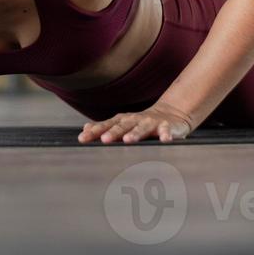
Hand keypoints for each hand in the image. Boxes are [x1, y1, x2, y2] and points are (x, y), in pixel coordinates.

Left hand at [78, 101, 194, 143]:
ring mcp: (151, 122)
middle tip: (104, 140)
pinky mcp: (166, 126)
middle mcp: (135, 119)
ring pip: (142, 128)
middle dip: (113, 132)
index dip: (95, 131)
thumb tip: (85, 128)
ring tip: (128, 140)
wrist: (170, 113)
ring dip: (135, 133)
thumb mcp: (123, 123)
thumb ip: (105, 127)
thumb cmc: (141, 122)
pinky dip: (165, 134)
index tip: (83, 138)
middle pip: (122, 126)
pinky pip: (166, 130)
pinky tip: (164, 140)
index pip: (106, 125)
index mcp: (123, 120)